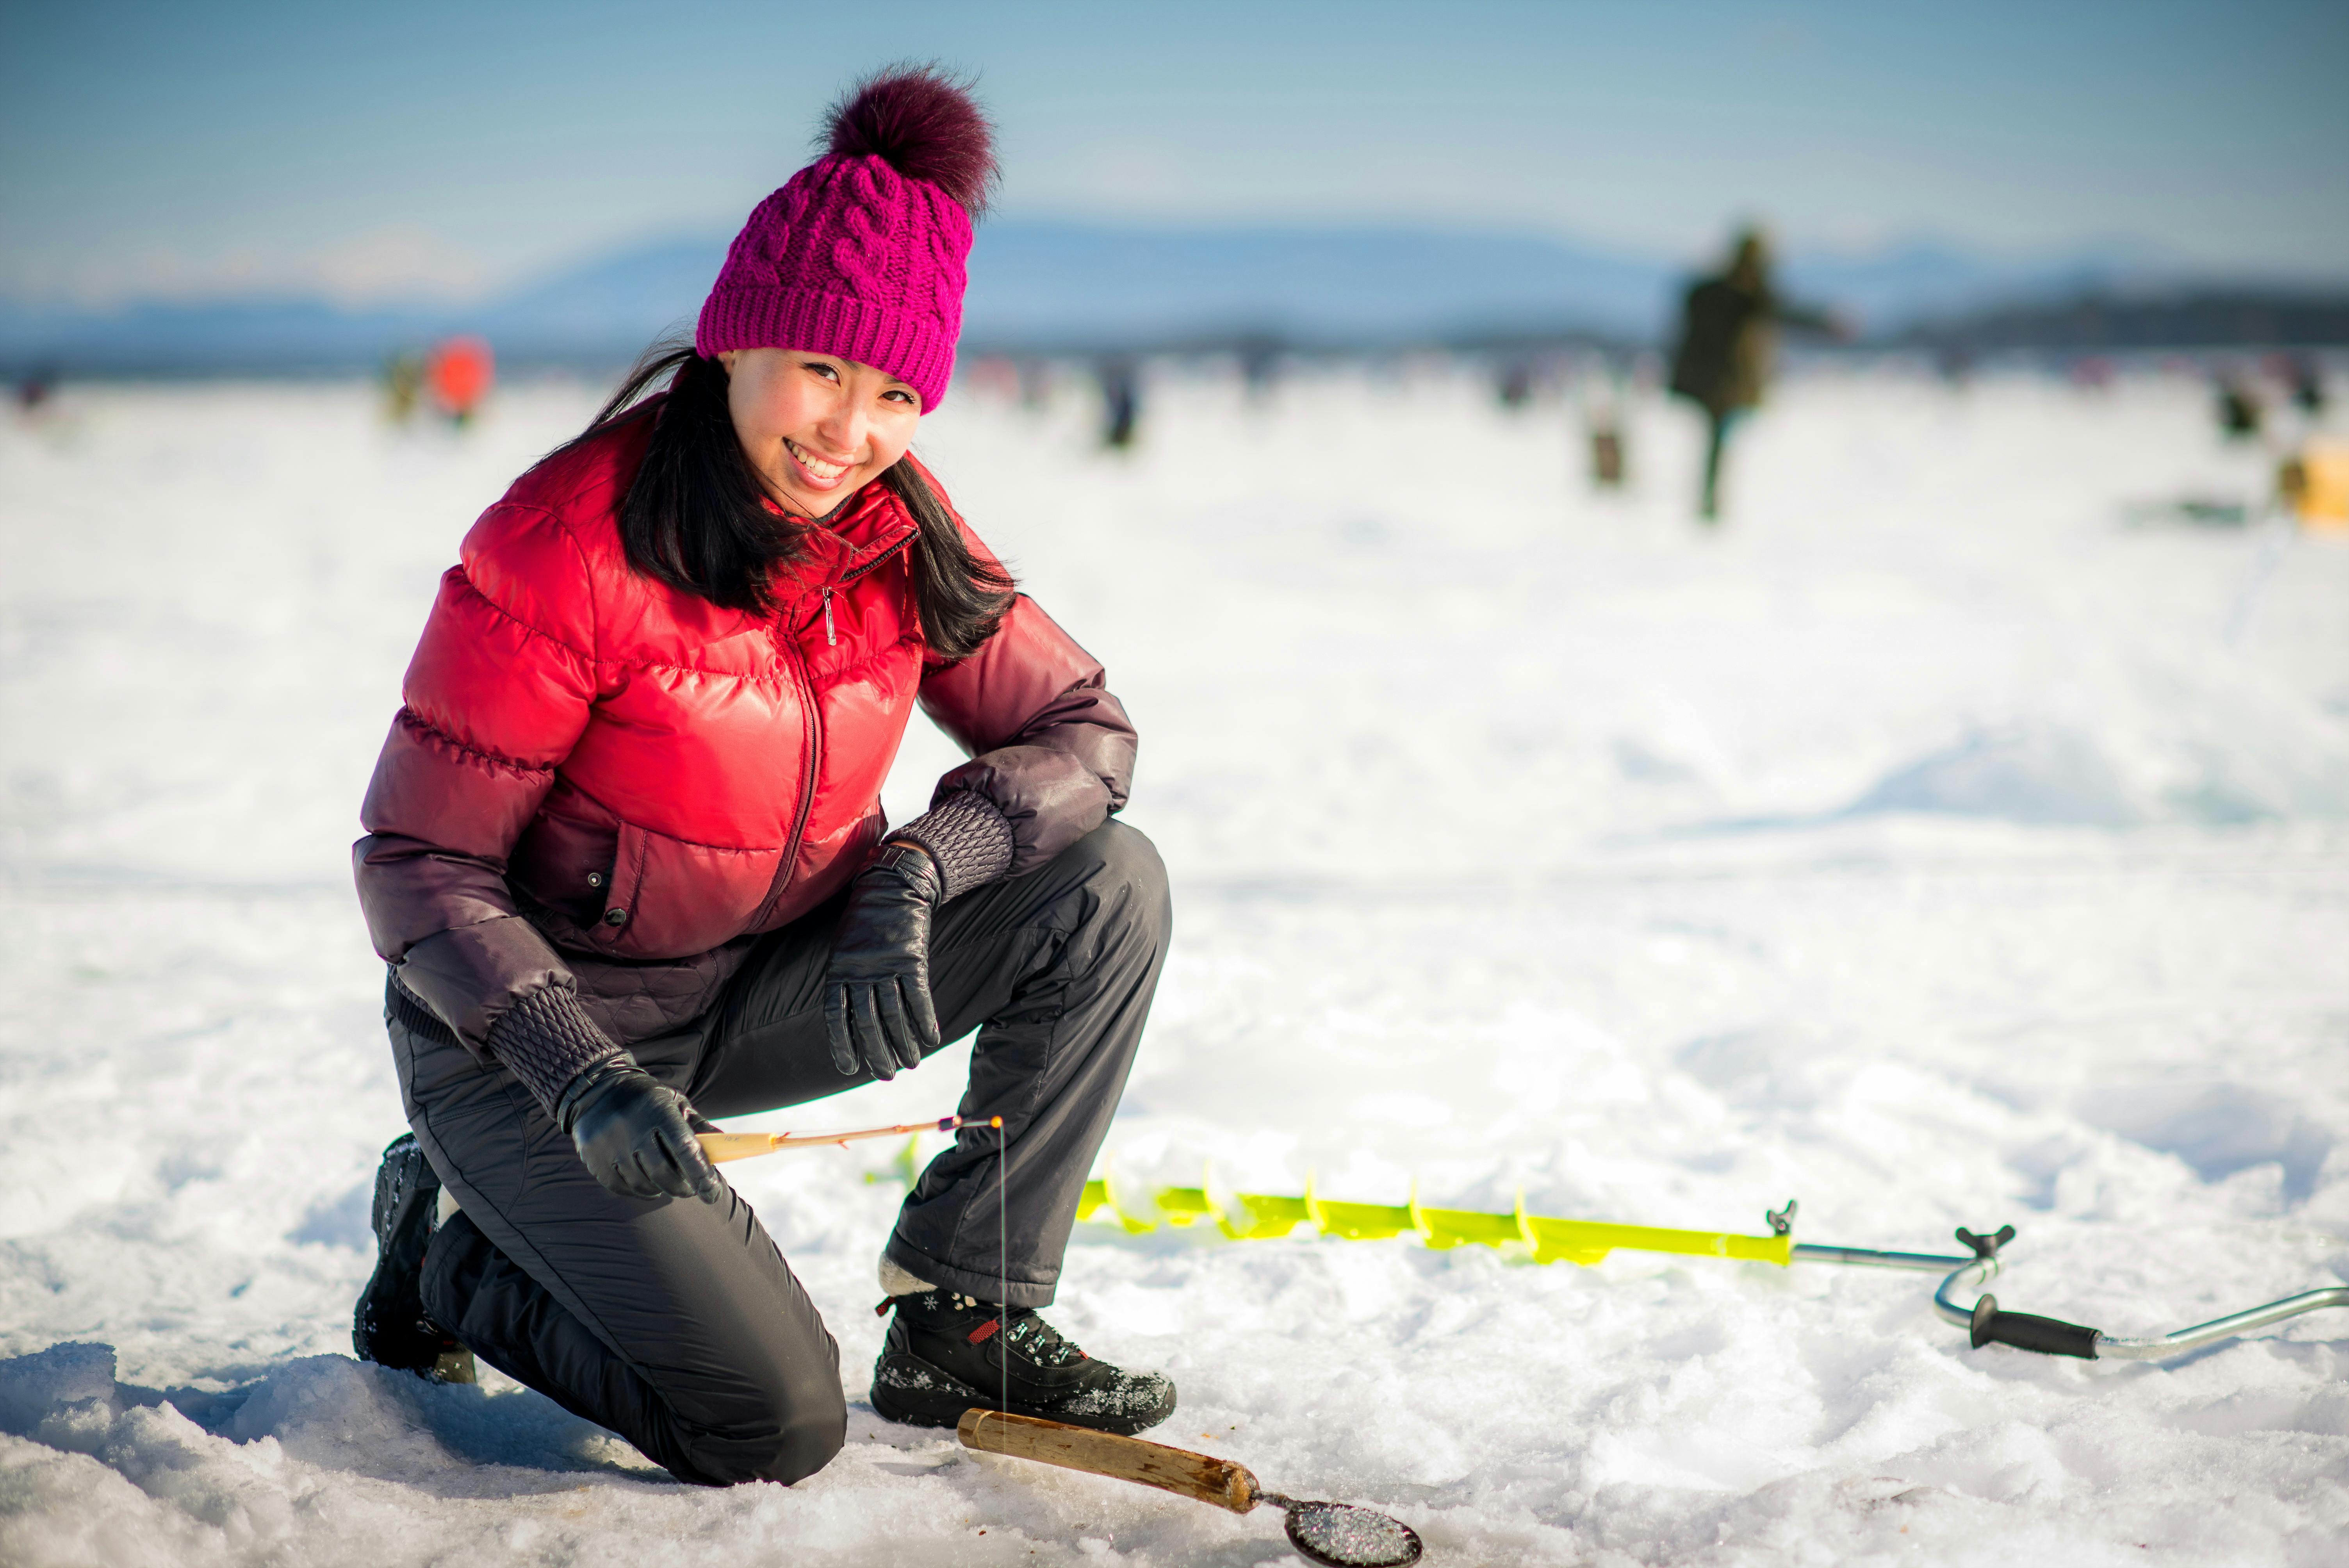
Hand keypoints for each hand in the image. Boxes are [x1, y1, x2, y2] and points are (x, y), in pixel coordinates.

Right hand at [554, 1057, 723, 1202]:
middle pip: (662, 1172)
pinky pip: (621, 1187)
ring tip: (665, 1183)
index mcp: (658, 1111)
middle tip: (689, 1190)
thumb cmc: (648, 1100)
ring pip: (642, 1183)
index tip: (713, 1193)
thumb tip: (724, 1147)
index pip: (685, 1149)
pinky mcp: (594, 1158)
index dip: (701, 1175)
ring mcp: (610, 1144)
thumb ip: (699, 1127)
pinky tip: (645, 1182)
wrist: (599, 1089)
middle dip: (681, 1187)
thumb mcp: (676, 1103)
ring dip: (659, 1189)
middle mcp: (632, 1127)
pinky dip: (638, 1190)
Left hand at [823, 841, 942, 1079]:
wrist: (891, 885)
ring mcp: (886, 965)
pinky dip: (925, 1020)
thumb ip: (846, 979)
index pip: (836, 1015)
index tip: (848, 1068)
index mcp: (838, 969)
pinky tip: (931, 1038)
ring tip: (910, 1063)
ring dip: (903, 1043)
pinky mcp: (911, 959)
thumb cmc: (866, 919)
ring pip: (894, 1014)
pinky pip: (918, 997)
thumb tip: (852, 1016)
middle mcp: (860, 971)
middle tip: (886, 1074)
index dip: (842, 1043)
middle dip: (877, 1052)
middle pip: (867, 1021)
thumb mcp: (843, 947)